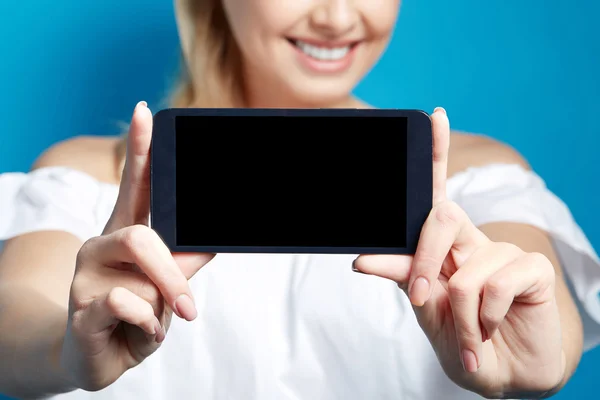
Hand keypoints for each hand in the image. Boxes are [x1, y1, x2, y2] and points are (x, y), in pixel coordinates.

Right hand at [60, 102, 214, 390]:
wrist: (97, 357)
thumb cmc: (136, 312)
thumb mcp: (167, 285)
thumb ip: (185, 261)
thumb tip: (212, 238)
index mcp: (124, 232)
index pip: (133, 184)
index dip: (139, 148)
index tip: (146, 112)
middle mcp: (100, 244)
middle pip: (143, 236)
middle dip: (172, 274)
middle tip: (189, 307)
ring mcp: (85, 273)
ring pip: (139, 276)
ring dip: (161, 303)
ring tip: (158, 322)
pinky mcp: (80, 306)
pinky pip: (125, 305)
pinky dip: (145, 325)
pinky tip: (135, 333)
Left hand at [353, 108, 564, 397]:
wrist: (499, 373)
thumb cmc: (460, 336)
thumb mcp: (424, 307)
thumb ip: (400, 276)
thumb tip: (361, 258)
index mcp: (445, 245)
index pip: (435, 193)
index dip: (436, 152)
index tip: (433, 115)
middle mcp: (473, 240)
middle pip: (442, 215)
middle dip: (424, 258)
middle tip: (418, 294)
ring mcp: (505, 251)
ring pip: (465, 269)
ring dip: (457, 313)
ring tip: (469, 334)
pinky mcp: (534, 268)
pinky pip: (496, 285)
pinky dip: (484, 317)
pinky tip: (493, 326)